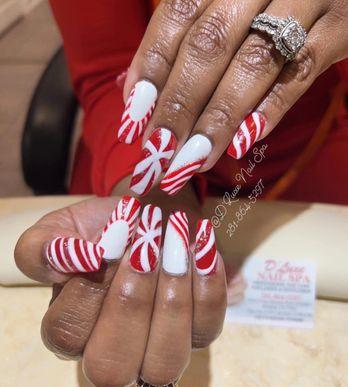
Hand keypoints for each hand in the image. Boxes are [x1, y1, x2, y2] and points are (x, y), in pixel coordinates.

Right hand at [14, 196, 226, 386]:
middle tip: (144, 247)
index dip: (88, 289)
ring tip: (176, 244)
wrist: (151, 213)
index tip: (109, 242)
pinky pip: (207, 328)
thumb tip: (72, 263)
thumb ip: (41, 248)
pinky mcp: (199, 331)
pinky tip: (202, 248)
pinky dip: (207, 285)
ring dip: (171, 297)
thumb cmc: (105, 226)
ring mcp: (160, 346)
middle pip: (112, 367)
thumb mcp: (62, 227)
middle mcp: (114, 351)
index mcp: (72, 329)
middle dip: (130, 301)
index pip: (67, 334)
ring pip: (165, 360)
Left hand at [119, 0, 347, 195]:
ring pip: (252, 63)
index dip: (150, 70)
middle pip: (208, 47)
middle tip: (157, 156)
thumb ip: (182, 44)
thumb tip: (135, 93)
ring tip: (191, 162)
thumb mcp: (223, 9)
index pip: (175, 18)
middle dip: (178, 107)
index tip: (133, 121)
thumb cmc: (268, 3)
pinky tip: (241, 143)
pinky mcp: (341, 27)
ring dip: (217, 119)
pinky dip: (270, 109)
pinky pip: (301, 72)